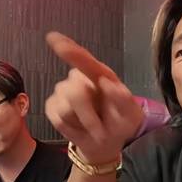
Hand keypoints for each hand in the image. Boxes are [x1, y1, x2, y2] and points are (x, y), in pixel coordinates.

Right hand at [45, 32, 143, 165]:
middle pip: (73, 91)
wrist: (108, 143)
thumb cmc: (121, 123)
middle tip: (101, 129)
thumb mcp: (130, 115)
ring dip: (81, 124)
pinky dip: (70, 129)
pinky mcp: (53, 106)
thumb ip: (122, 99)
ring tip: (93, 127)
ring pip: (64, 108)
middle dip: (87, 115)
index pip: (83, 59)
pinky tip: (80, 128)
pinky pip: (56, 118)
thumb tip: (105, 83)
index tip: (51, 37)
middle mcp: (79, 79)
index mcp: (100, 75)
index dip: (67, 48)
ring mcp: (63, 92)